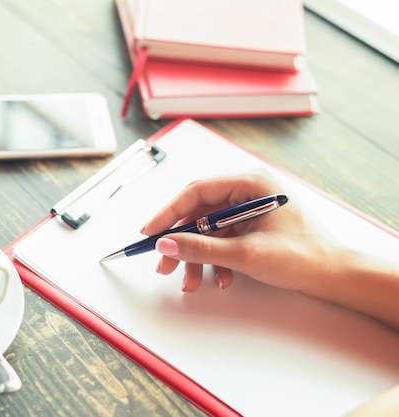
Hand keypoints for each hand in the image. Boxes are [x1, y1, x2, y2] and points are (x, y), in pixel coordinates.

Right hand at [141, 172, 331, 292]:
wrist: (335, 276)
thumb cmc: (303, 257)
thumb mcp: (246, 254)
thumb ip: (202, 248)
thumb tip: (165, 245)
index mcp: (250, 183)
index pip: (197, 192)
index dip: (168, 213)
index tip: (149, 232)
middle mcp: (247, 191)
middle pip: (199, 213)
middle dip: (181, 242)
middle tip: (163, 264)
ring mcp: (248, 210)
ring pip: (207, 230)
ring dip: (197, 257)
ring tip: (191, 282)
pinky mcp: (250, 227)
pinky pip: (221, 240)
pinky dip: (215, 260)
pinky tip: (221, 279)